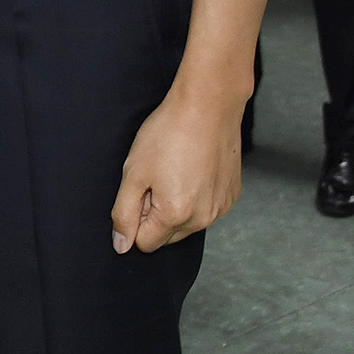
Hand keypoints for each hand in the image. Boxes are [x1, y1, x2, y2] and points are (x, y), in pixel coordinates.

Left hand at [110, 86, 244, 253]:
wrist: (208, 107)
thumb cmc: (167, 135)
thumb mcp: (134, 172)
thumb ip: (124, 213)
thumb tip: (121, 246)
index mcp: (176, 215)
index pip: (145, 242)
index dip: (135, 216)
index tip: (140, 188)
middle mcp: (204, 219)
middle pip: (167, 235)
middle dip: (155, 213)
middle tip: (155, 176)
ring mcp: (221, 208)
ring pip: (187, 223)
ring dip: (175, 205)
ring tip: (174, 168)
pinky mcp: (232, 196)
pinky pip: (206, 208)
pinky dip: (195, 195)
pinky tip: (192, 167)